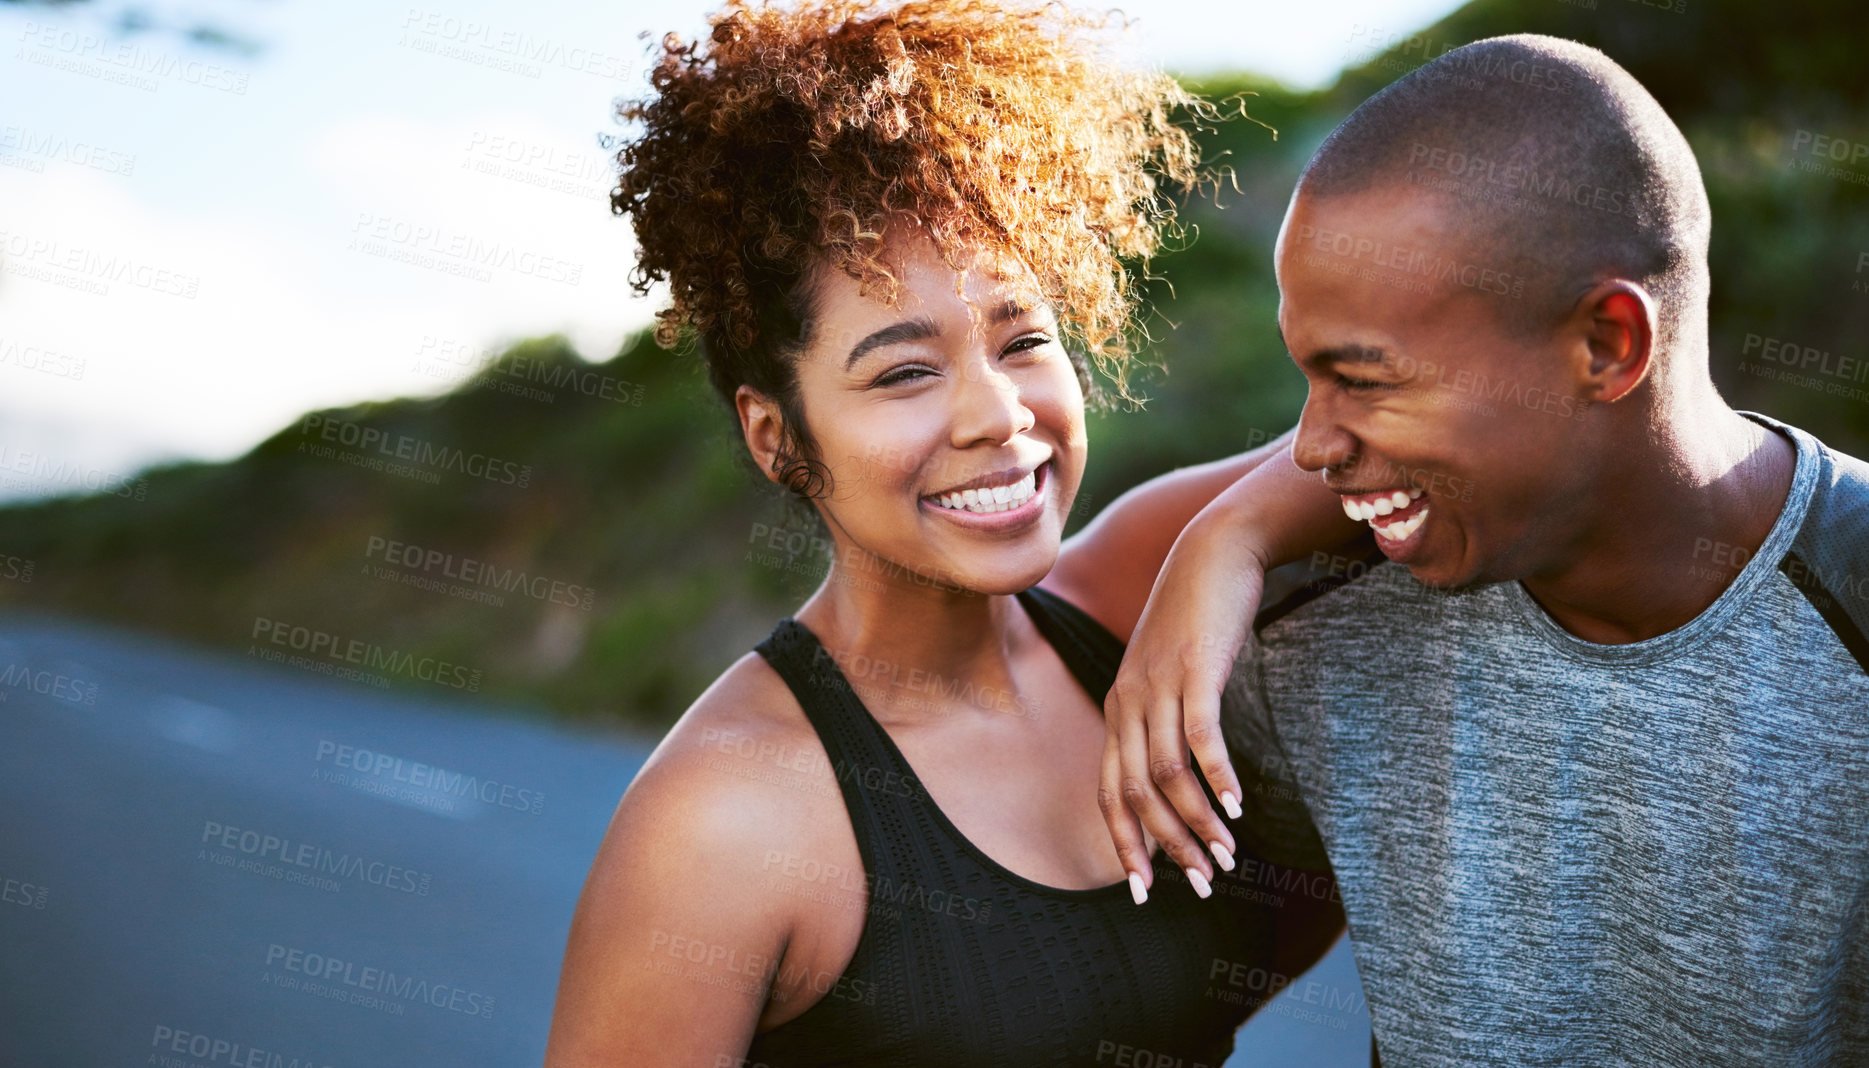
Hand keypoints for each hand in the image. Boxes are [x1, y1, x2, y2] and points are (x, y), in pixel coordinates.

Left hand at [1100, 507, 1265, 900]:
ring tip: (1228, 854)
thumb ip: (1165, 718)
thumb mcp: (1169, 672)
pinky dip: (1216, 776)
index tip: (1146, 889)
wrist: (1214, 552)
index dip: (1124, 843)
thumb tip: (1178, 771)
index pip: (1108, 791)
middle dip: (1165, 846)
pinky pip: (1200, 735)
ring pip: (1165, 773)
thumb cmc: (1197, 618)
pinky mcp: (1195, 669)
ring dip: (1196, 821)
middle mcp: (1128, 701)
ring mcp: (1158, 685)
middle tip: (1203, 883)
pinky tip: (1237, 805)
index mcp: (1119, 708)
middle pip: (1133, 792)